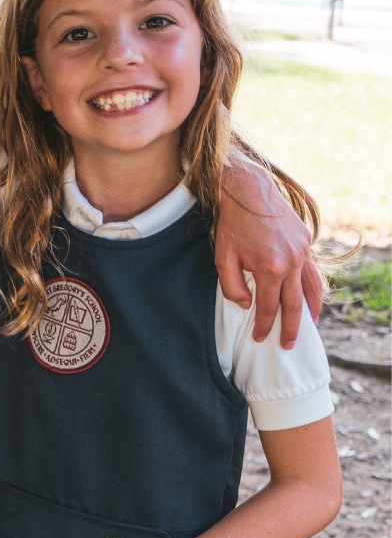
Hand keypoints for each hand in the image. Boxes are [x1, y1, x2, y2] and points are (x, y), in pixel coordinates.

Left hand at [216, 163, 323, 346]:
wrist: (250, 191)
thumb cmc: (232, 225)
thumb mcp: (222, 258)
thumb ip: (232, 286)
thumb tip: (247, 305)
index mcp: (270, 269)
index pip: (268, 307)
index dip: (264, 325)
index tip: (260, 338)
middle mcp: (292, 263)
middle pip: (294, 305)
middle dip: (291, 329)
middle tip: (289, 346)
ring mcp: (303, 252)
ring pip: (311, 290)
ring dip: (309, 312)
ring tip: (308, 328)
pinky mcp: (307, 242)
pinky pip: (313, 273)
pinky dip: (314, 289)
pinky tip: (312, 299)